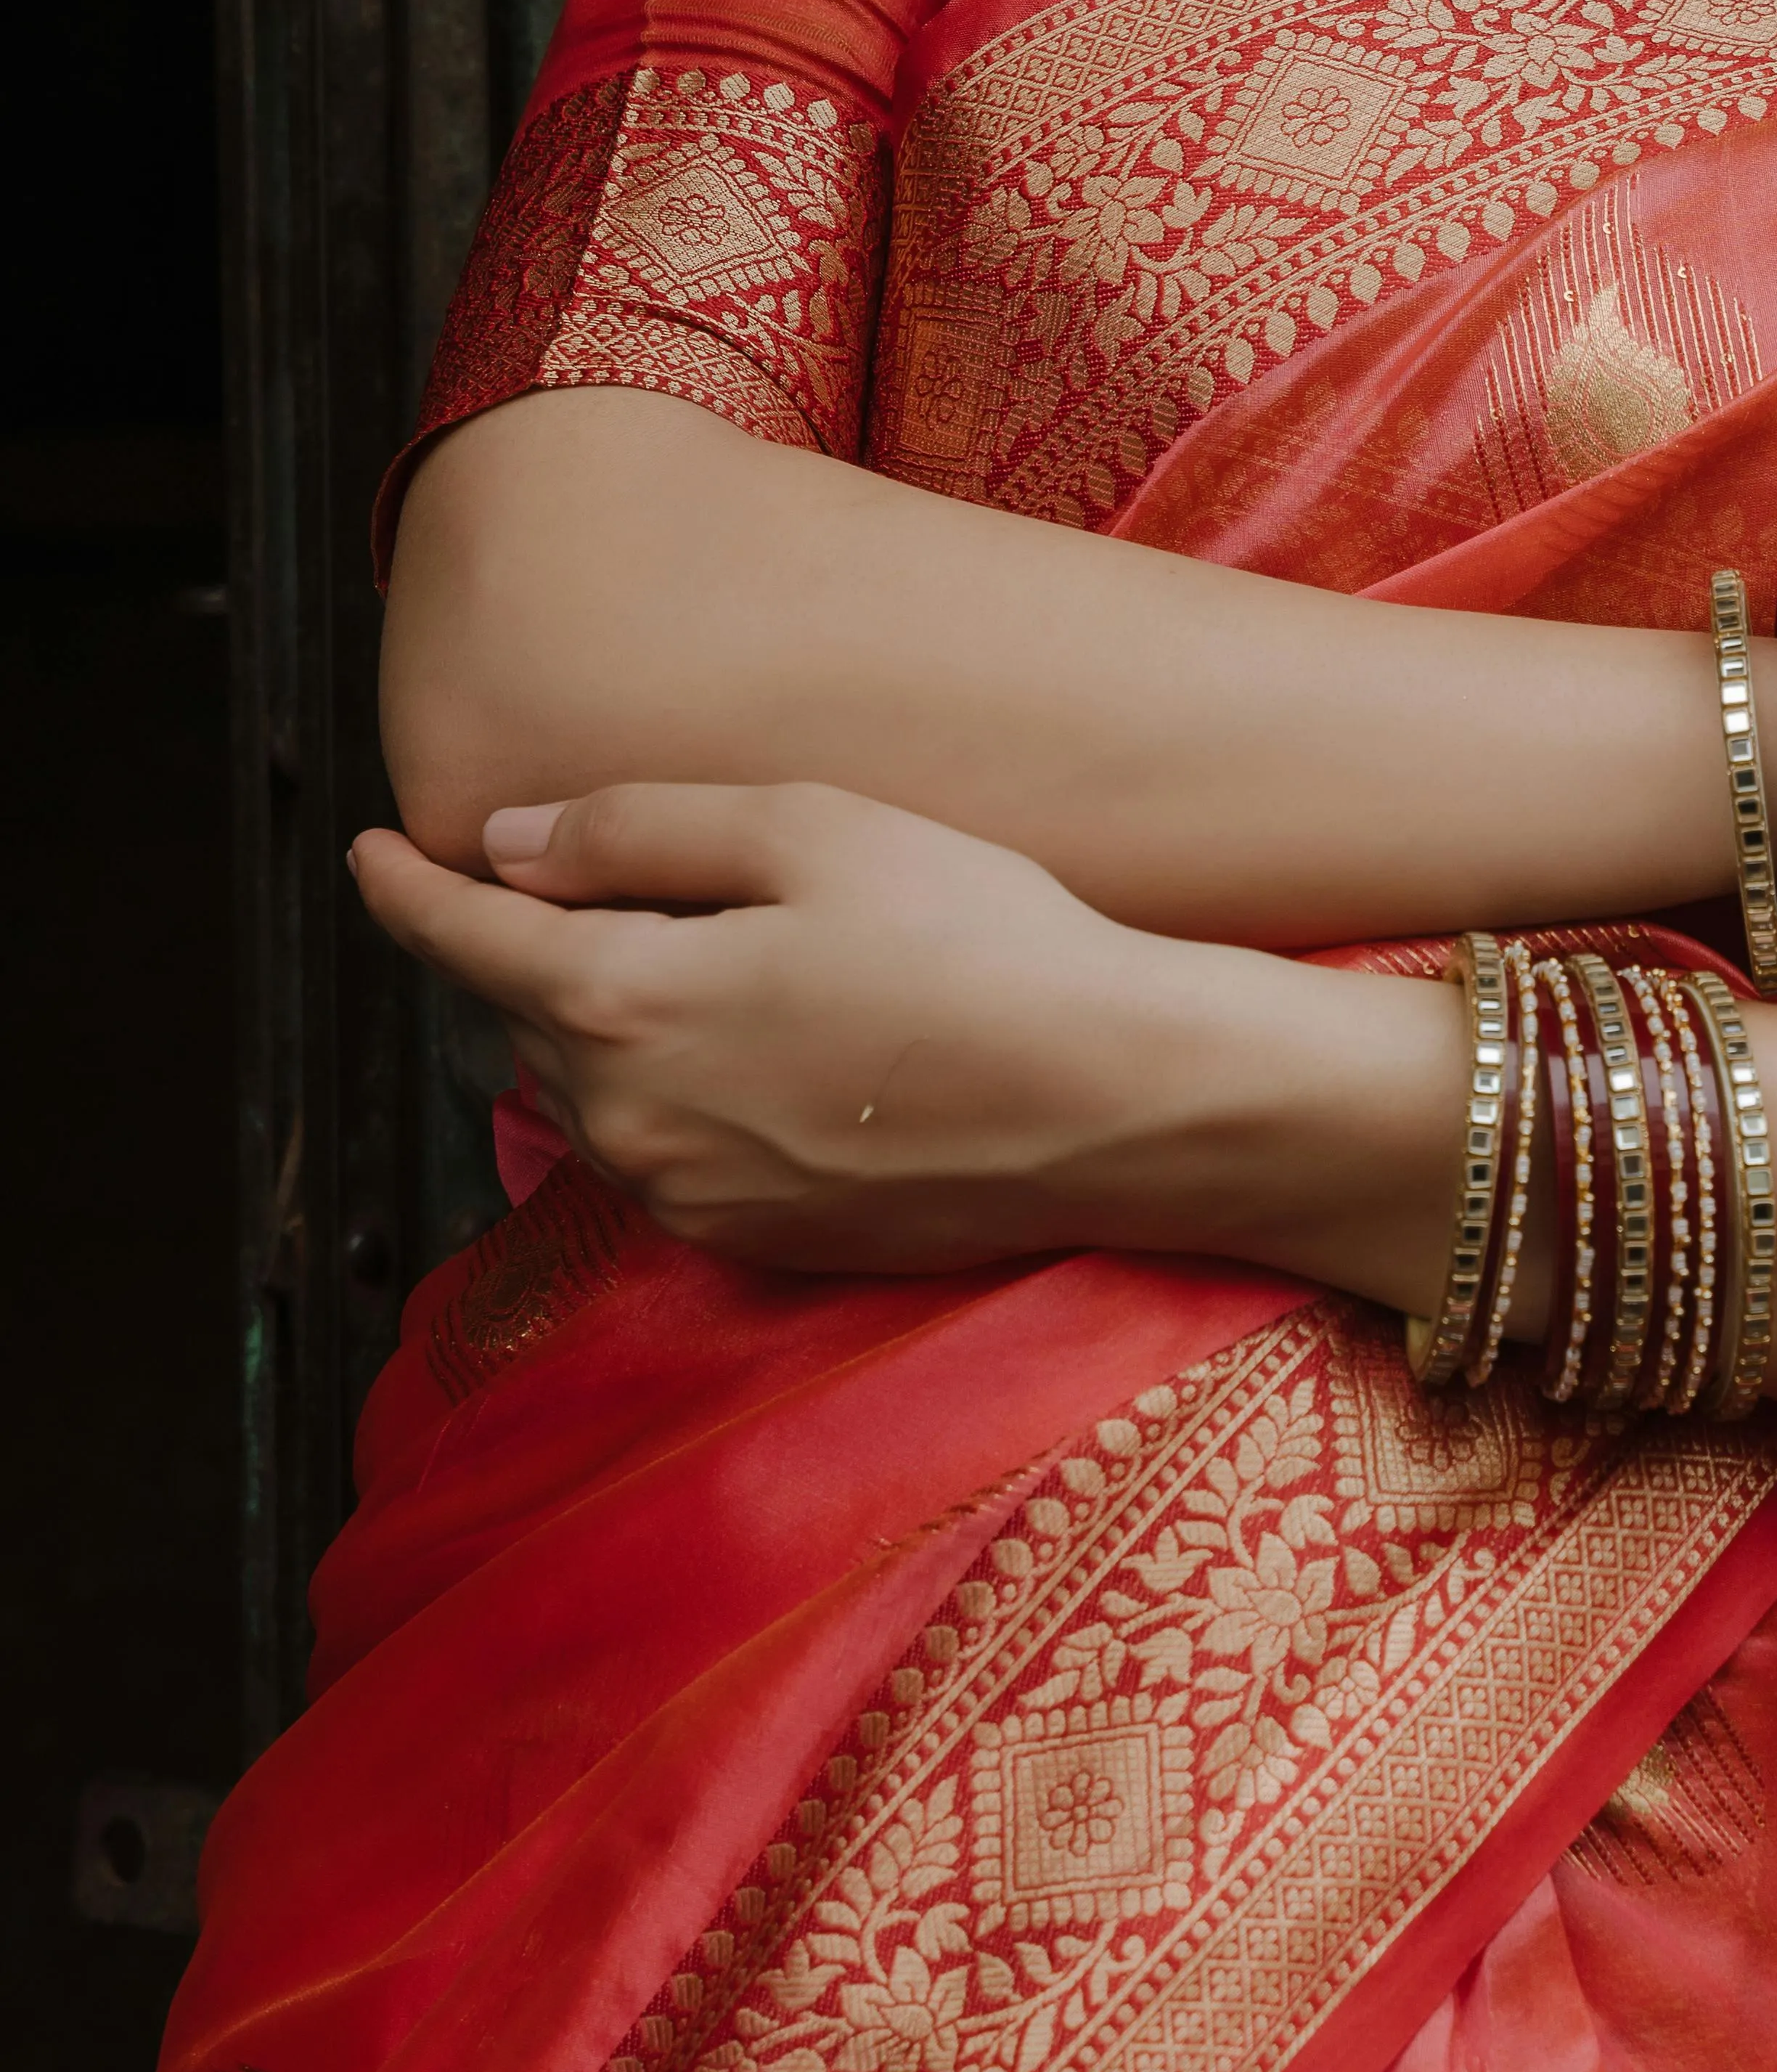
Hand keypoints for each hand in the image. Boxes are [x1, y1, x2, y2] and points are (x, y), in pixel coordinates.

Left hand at [351, 782, 1241, 1270]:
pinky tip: (755, 1048)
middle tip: (575, 883)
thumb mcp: (811, 829)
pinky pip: (662, 1156)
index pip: (466, 941)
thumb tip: (506, 846)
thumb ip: (637, 832)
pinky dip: (670, 1094)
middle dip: (529, 951)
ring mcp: (689, 1197)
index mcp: (624, 1003)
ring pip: (590, 1095)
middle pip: (524, 1022)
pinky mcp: (753, 1242)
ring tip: (681, 959)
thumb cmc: (978, 939)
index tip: (368, 855)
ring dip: (602, 1028)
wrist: (1113, 1099)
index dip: (408, 890)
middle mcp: (630, 1120)